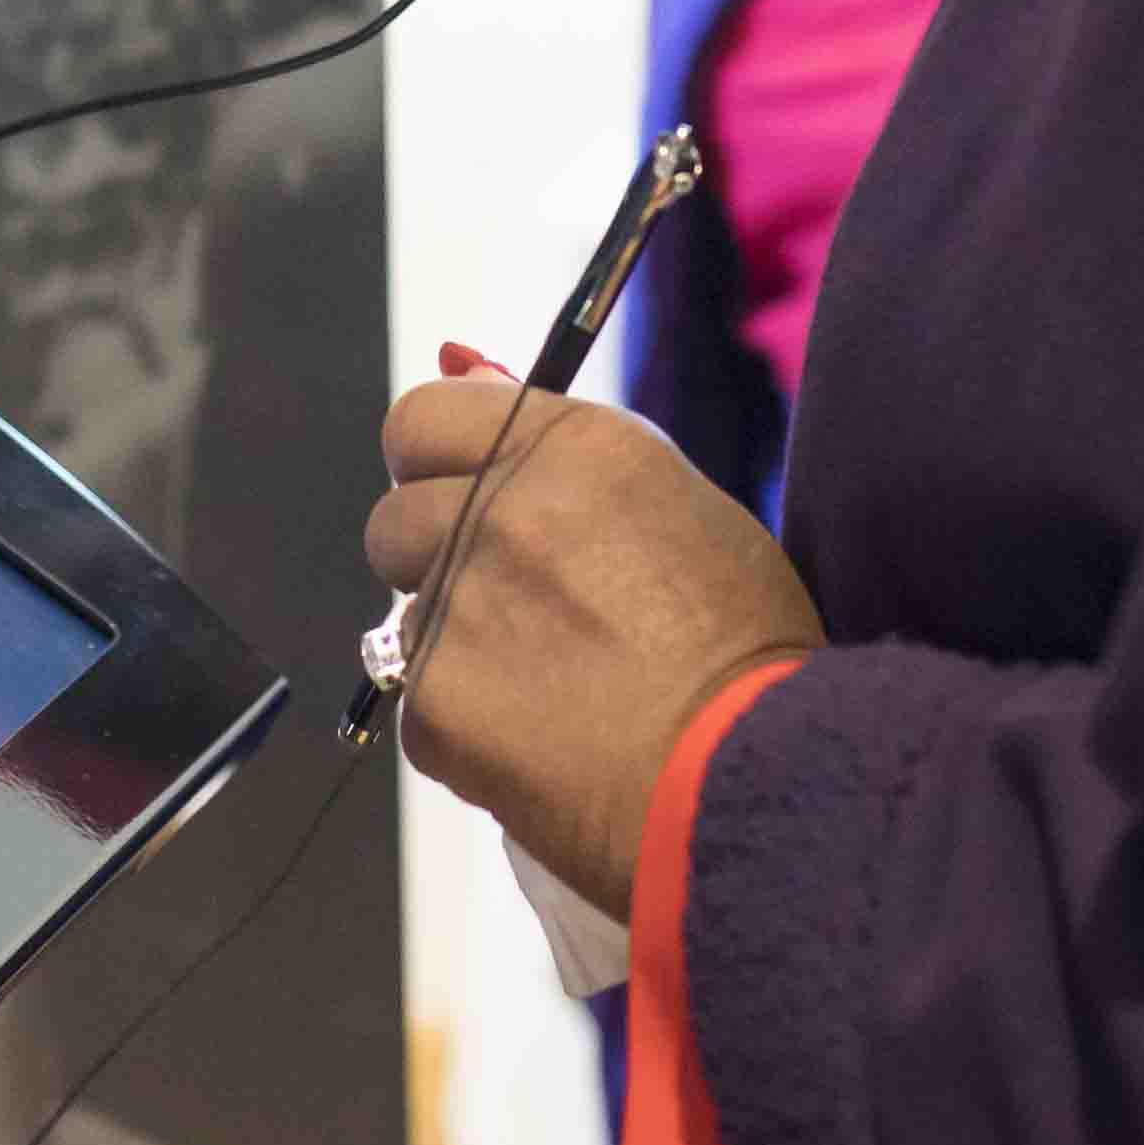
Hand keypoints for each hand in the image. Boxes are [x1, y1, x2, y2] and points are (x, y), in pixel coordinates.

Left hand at [364, 377, 823, 915]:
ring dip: (453, 644)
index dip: (438, 464)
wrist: (747, 778)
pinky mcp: (434, 700)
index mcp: (568, 447)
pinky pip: (420, 706)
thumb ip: (558, 447)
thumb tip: (461, 366)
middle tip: (517, 611)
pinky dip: (466, 729)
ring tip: (548, 689)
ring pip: (403, 615)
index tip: (464, 497)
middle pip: (396, 517)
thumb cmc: (743, 646)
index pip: (423, 419)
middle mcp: (500, 511)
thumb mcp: (676, 507)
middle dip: (436, 559)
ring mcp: (458, 605)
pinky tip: (544, 747)